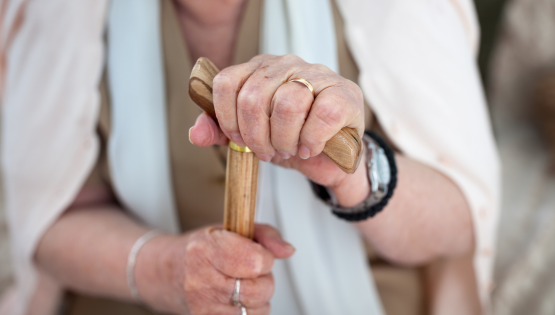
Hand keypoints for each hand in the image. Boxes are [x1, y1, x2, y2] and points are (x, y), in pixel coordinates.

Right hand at [141, 224, 294, 314]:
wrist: (170, 272)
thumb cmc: (202, 250)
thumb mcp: (231, 228)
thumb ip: (265, 235)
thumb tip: (286, 250)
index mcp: (205, 250)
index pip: (256, 261)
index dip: (264, 257)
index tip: (257, 254)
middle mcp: (200, 280)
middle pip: (259, 289)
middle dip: (263, 280)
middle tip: (249, 271)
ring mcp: (203, 306)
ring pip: (257, 310)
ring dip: (257, 299)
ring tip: (240, 285)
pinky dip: (249, 312)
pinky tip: (236, 300)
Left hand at [189, 54, 364, 189]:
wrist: (329, 157)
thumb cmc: (290, 139)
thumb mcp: (250, 138)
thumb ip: (221, 133)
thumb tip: (196, 133)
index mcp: (259, 69)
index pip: (227, 82)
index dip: (226, 118)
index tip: (238, 139)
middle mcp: (286, 65)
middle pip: (253, 97)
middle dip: (256, 136)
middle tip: (267, 151)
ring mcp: (318, 75)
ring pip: (287, 104)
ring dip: (284, 139)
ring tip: (290, 149)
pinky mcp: (344, 94)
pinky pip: (320, 115)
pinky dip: (311, 140)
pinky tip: (310, 147)